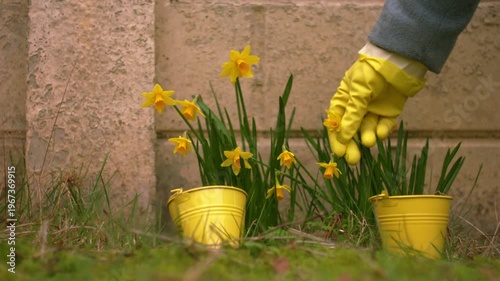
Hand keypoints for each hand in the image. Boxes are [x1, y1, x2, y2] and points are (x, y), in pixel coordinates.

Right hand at [327, 44, 425, 164]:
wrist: (399, 60)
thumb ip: (352, 114)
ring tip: (371, 141)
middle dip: (352, 145)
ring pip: (368, 129)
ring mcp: (373, 111)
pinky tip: (382, 133)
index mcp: (344, 100)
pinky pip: (383, 126)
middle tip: (353, 160)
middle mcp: (357, 108)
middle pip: (352, 131)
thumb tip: (343, 137)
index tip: (339, 153)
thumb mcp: (359, 91)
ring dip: (368, 137)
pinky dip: (383, 131)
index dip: (337, 139)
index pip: (336, 123)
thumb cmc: (372, 72)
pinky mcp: (389, 113)